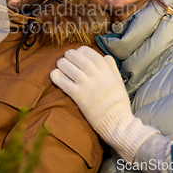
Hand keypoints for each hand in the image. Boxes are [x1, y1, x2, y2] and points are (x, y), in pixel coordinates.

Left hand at [50, 46, 158, 162]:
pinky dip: (58, 77)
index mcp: (107, 72)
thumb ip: (112, 68)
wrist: (116, 122)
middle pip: (80, 59)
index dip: (83, 51)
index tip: (78, 51)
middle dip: (71, 55)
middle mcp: (97, 76)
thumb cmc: (118, 103)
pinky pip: (65, 83)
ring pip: (71, 69)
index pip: (93, 55)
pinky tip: (54, 74)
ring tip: (59, 62)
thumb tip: (105, 56)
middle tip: (66, 54)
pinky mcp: (79, 96)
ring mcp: (87, 86)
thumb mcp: (119, 82)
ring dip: (63, 64)